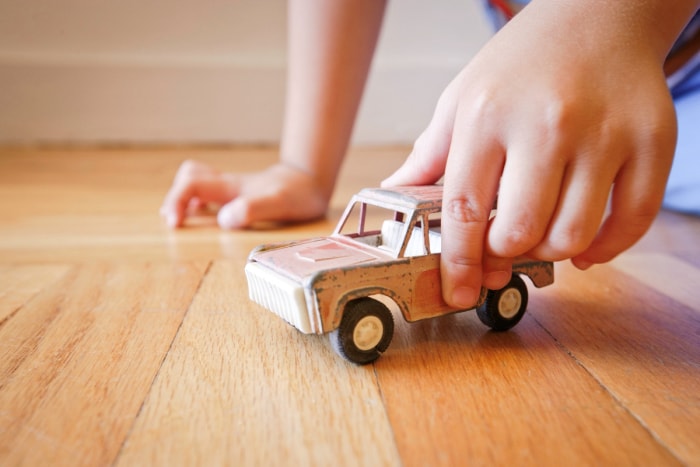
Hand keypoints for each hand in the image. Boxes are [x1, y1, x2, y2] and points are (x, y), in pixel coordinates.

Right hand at [160, 160, 327, 228]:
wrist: (310, 182)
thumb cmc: (298, 195)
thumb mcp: (280, 204)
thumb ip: (252, 209)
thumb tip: (224, 220)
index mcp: (232, 187)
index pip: (192, 184)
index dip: (177, 201)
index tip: (176, 224)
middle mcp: (227, 186)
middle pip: (188, 179)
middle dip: (174, 199)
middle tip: (174, 223)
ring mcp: (231, 190)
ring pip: (195, 183)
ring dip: (182, 200)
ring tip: (180, 220)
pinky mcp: (237, 196)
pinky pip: (207, 193)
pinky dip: (196, 203)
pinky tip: (201, 217)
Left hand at [383, 1, 677, 306]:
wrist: (599, 15)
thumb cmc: (523, 61)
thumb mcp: (462, 98)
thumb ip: (431, 154)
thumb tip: (397, 195)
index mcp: (486, 115)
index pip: (464, 210)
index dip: (458, 263)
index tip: (457, 292)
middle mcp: (546, 124)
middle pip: (520, 232)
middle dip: (504, 254)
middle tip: (503, 246)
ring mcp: (604, 133)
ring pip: (573, 236)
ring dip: (550, 252)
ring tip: (541, 233)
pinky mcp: (651, 141)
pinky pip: (631, 223)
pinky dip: (605, 248)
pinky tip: (586, 243)